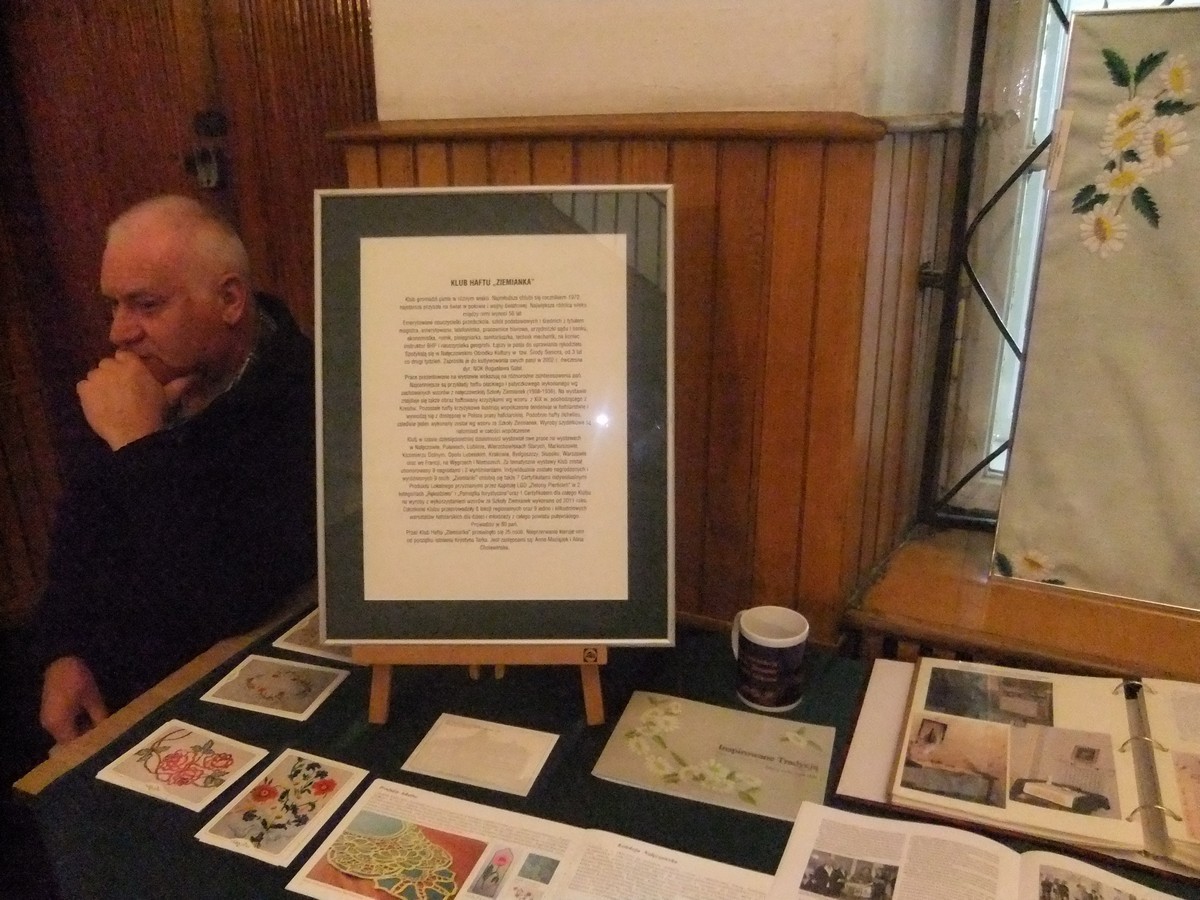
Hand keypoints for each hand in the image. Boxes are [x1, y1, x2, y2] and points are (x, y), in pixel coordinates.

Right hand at [40, 656, 108, 744]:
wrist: (58, 661)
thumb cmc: (76, 677)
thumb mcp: (91, 697)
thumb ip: (98, 716)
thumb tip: (107, 729)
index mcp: (59, 723)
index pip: (73, 745)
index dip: (87, 747)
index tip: (102, 748)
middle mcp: (50, 725)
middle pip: (67, 742)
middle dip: (84, 742)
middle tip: (103, 742)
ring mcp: (48, 719)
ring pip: (65, 735)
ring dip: (78, 735)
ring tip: (98, 735)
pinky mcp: (49, 713)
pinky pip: (62, 726)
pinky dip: (74, 728)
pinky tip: (88, 725)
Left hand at [76, 351, 192, 449]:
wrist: (134, 434)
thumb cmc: (153, 413)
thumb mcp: (169, 397)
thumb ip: (180, 383)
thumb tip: (196, 375)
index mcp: (133, 365)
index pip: (123, 355)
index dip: (126, 366)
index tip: (131, 377)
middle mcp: (112, 367)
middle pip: (107, 364)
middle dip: (112, 373)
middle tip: (120, 389)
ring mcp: (96, 378)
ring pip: (94, 375)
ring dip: (100, 383)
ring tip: (109, 398)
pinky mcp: (84, 391)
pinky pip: (83, 386)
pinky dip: (88, 393)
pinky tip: (98, 404)